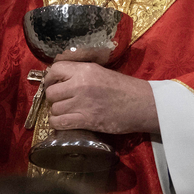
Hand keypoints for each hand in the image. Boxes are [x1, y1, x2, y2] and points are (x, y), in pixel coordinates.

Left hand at [44, 61, 159, 134]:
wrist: (143, 104)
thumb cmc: (125, 88)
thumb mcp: (100, 72)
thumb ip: (80, 74)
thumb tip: (61, 79)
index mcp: (84, 70)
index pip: (55, 70)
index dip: (50, 78)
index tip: (53, 83)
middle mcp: (80, 84)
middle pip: (51, 92)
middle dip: (54, 98)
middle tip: (62, 100)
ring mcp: (82, 103)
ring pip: (54, 108)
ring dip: (57, 112)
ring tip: (66, 112)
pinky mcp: (86, 120)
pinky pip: (59, 123)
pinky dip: (57, 124)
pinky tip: (63, 123)